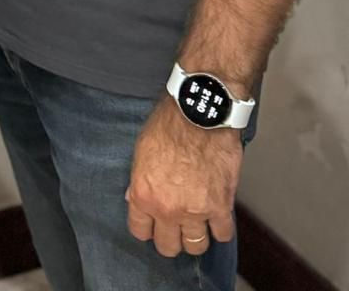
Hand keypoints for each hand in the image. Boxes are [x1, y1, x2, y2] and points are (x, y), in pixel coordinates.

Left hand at [126, 98, 242, 257]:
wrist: (199, 113)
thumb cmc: (169, 124)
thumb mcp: (141, 150)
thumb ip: (138, 180)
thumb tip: (135, 197)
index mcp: (144, 195)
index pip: (140, 231)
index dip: (147, 228)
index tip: (153, 224)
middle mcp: (168, 209)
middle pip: (168, 246)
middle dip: (171, 238)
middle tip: (175, 227)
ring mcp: (196, 211)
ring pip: (196, 246)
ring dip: (196, 237)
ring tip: (197, 224)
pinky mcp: (221, 207)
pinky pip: (222, 234)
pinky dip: (220, 229)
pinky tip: (217, 219)